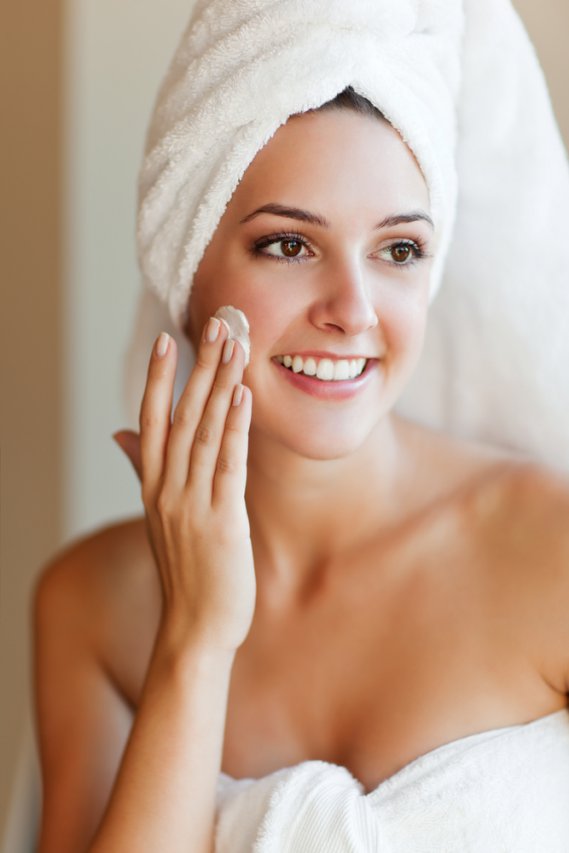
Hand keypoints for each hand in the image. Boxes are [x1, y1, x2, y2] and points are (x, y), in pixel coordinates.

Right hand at [113, 318, 254, 652]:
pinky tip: (243, 396)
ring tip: (235, 346)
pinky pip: (227, 465)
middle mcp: (166, 489)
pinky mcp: (221, 521)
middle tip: (217, 326)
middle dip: (199, 368)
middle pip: (180, 416)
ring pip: (203, 432)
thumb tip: (122, 433)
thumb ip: (145, 470)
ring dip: (220, 386)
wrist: (194, 629)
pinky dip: (233, 428)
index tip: (167, 339)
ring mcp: (191, 504)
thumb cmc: (186, 573)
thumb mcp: (161, 518)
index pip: (151, 420)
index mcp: (153, 487)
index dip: (158, 378)